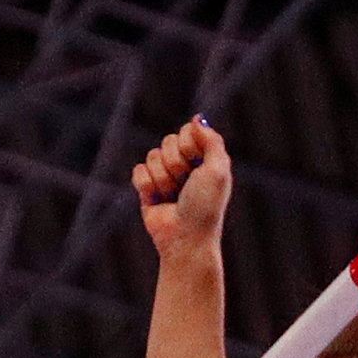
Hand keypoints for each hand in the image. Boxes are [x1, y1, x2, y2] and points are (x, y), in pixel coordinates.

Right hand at [134, 117, 230, 257]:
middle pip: (168, 141)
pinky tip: (157, 199)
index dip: (189, 145)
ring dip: (163, 178)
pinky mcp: (147, 189)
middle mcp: (185, 165)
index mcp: (204, 158)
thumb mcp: (218, 169)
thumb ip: (211, 140)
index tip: (197, 165)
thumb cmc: (205, 207)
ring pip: (153, 156)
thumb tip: (197, 118)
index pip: (187, 131)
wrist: (185, 239)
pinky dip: (147, 185)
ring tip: (173, 197)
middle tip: (186, 185)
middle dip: (175, 164)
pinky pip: (139, 171)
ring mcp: (165, 176)